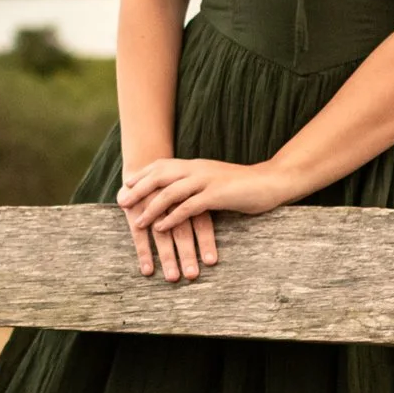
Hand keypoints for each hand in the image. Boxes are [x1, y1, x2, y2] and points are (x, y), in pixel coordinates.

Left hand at [115, 158, 286, 281]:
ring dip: (152, 208)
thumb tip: (181, 189)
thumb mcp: (215, 179)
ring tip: (138, 222)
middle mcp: (197, 169)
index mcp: (196, 165)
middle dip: (139, 190)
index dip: (143, 175)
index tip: (127, 185)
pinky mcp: (217, 195)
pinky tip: (162, 228)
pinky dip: (172, 217)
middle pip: (160, 176)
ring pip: (170, 192)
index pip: (162, 166)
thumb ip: (197, 182)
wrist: (271, 182)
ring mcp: (207, 181)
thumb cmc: (243, 184)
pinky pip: (189, 206)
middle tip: (122, 203)